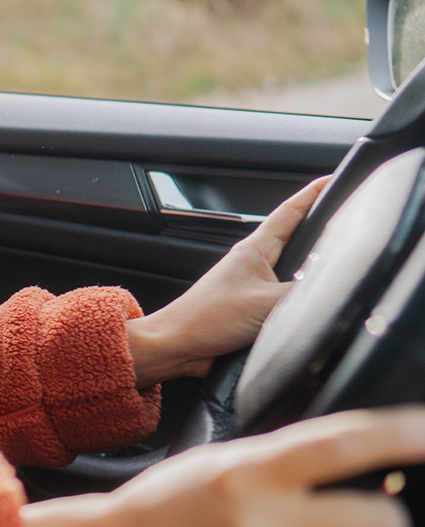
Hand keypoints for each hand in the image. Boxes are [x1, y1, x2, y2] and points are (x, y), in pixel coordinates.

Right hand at [22, 406, 424, 526]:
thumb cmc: (169, 505)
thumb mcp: (223, 464)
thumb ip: (287, 464)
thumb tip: (367, 467)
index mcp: (249, 472)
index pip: (344, 445)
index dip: (402, 433)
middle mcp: (263, 525)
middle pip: (384, 526)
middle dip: (387, 521)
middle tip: (364, 513)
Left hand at [127, 176, 328, 387]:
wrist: (179, 346)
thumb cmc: (206, 319)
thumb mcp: (265, 303)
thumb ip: (302, 294)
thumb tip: (333, 290)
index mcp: (254, 250)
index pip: (290, 212)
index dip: (313, 195)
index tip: (332, 180)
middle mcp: (256, 265)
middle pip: (297, 241)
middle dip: (322, 231)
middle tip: (348, 219)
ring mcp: (255, 288)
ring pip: (296, 274)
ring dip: (315, 273)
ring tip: (339, 262)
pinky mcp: (256, 312)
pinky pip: (289, 302)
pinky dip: (304, 302)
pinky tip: (315, 307)